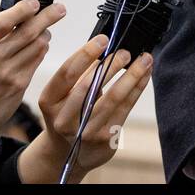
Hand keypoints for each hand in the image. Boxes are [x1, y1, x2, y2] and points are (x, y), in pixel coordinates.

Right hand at [0, 0, 63, 174]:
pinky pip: (37, 60)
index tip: (34, 2)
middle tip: (60, 8)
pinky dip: (41, 49)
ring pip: (37, 45)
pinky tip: (39, 47)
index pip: (2, 21)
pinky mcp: (18, 86)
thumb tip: (16, 11)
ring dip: (45, 34)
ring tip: (44, 30)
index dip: (22, 9)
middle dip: (48, 16)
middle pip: (27, 31)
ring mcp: (5, 74)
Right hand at [17, 34, 153, 183]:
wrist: (66, 154)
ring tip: (144, 60)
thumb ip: (79, 74)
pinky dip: (137, 88)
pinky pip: (125, 108)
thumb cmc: (68, 113)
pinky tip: (144, 75)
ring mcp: (84, 131)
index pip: (66, 73)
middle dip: (111, 65)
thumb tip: (107, 46)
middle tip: (126, 52)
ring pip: (112, 99)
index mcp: (49, 100)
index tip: (103, 40)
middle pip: (89, 86)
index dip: (85, 54)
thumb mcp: (62, 95)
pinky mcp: (104, 139)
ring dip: (131, 75)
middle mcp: (63, 118)